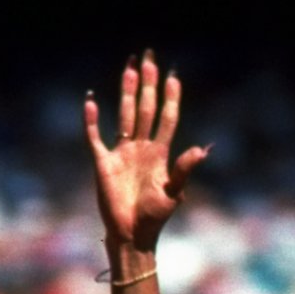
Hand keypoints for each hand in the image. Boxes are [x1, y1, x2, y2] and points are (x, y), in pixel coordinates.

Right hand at [84, 53, 209, 251]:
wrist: (133, 235)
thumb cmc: (155, 217)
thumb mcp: (174, 192)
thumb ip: (184, 169)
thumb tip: (202, 149)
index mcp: (160, 153)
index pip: (166, 118)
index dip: (170, 98)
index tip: (173, 76)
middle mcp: (141, 148)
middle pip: (145, 108)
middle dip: (147, 84)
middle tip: (149, 58)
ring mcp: (122, 153)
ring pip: (124, 115)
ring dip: (126, 92)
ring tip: (129, 68)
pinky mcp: (103, 163)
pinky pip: (95, 137)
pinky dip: (92, 121)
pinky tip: (91, 101)